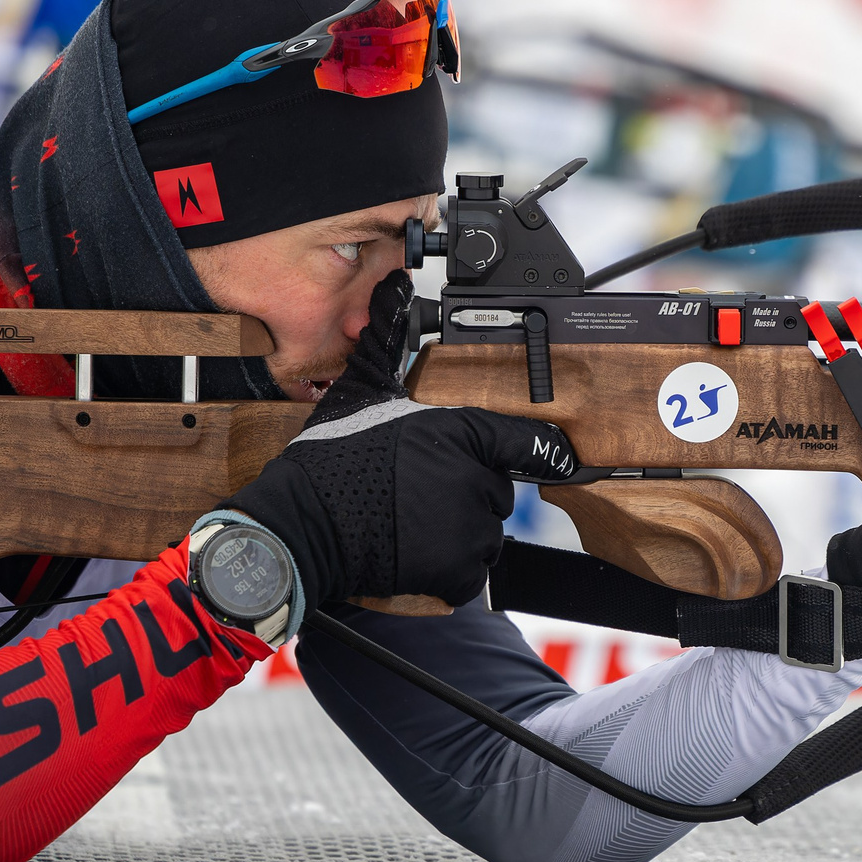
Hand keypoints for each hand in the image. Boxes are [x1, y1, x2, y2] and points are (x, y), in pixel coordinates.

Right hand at [224, 270, 578, 606]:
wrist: (301, 524)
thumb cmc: (330, 458)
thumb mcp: (362, 390)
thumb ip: (389, 342)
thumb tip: (392, 287)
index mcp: (460, 433)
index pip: (523, 443)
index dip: (542, 451)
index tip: (559, 456)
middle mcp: (473, 478)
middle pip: (496, 491)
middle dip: (468, 493)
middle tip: (421, 492)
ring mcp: (468, 526)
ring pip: (485, 534)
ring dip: (459, 533)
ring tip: (411, 522)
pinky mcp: (456, 569)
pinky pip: (471, 573)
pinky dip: (449, 571)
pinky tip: (413, 552)